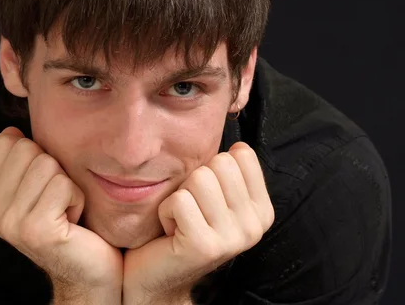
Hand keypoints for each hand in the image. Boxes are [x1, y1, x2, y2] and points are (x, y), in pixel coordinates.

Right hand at [0, 127, 122, 303]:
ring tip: (64, 211)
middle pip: (27, 148)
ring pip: (47, 164)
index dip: (36, 156)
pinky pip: (63, 185)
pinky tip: (72, 221)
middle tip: (56, 201)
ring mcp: (10, 223)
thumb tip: (12, 131)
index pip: (6, 140)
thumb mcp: (35, 187)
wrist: (87, 272)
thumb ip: (21, 160)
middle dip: (53, 170)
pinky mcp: (35, 230)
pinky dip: (77, 198)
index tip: (42, 187)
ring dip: (67, 185)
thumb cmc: (67, 221)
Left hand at [122, 142, 274, 304]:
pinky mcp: (205, 245)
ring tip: (181, 221)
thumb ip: (230, 173)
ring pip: (199, 179)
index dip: (212, 169)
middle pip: (219, 163)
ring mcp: (232, 238)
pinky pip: (179, 200)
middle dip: (194, 182)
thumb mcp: (215, 199)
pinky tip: (171, 232)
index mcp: (262, 211)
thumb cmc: (184, 228)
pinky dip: (166, 212)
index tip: (206, 197)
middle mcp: (254, 226)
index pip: (241, 155)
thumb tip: (239, 144)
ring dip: (179, 197)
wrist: (160, 278)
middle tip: (191, 210)